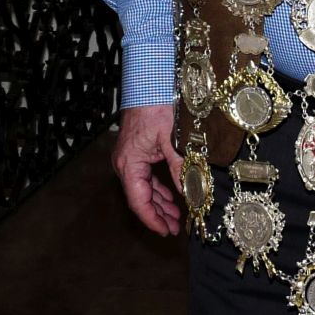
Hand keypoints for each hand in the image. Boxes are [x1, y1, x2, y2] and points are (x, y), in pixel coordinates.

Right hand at [111, 104, 182, 235]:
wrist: (148, 82)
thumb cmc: (157, 106)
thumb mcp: (172, 138)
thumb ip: (179, 166)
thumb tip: (190, 191)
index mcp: (129, 164)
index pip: (139, 201)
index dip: (153, 219)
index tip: (166, 231)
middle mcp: (125, 164)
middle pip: (141, 197)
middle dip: (159, 214)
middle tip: (176, 228)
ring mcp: (130, 158)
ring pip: (144, 188)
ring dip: (160, 202)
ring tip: (176, 217)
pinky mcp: (137, 152)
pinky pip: (146, 177)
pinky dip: (158, 188)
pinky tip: (171, 196)